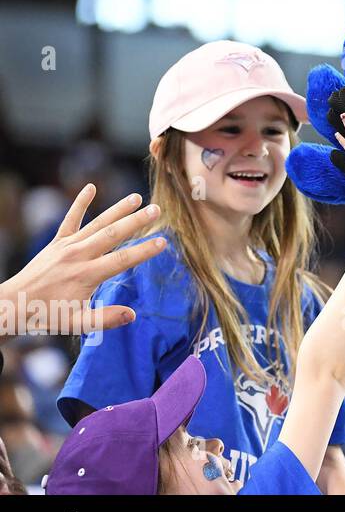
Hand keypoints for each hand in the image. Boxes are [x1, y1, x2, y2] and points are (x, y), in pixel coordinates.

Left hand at [0, 185, 164, 342]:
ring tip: (137, 197)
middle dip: (136, 221)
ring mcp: (68, 246)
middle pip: (113, 234)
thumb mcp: (76, 324)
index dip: (144, 251)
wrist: (13, 304)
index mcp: (86, 275)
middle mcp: (79, 256)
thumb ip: (104, 319)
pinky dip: (80, 203)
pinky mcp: (57, 242)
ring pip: (97, 223)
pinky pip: (70, 219)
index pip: (122, 260)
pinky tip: (91, 187)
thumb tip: (132, 315)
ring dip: (118, 209)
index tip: (163, 242)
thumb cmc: (47, 315)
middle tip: (156, 209)